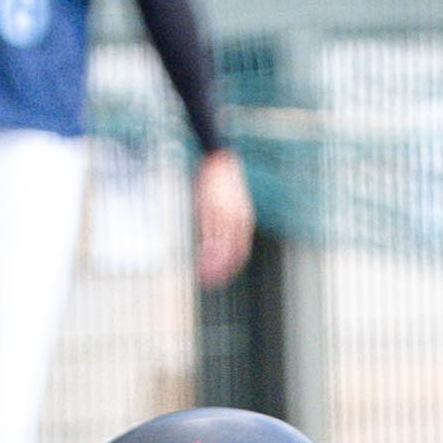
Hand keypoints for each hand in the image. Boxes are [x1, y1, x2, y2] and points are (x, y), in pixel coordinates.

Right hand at [192, 148, 254, 288]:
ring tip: (203, 276)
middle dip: (222, 271)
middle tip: (213, 283)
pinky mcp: (208, 210)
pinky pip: (208, 235)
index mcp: (243, 220)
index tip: (224, 277)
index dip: (232, 267)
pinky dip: (205, 251)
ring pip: (219, 247)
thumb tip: (224, 239)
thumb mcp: (232, 204)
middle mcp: (235, 221)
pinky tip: (199, 261)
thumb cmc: (224, 182)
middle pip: (231, 253)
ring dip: (211, 265)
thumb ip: (231, 222)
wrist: (220, 159)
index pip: (241, 251)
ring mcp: (222, 216)